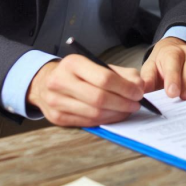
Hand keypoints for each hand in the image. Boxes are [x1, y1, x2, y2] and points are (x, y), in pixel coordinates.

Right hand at [27, 56, 143, 127]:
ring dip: (116, 114)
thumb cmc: (77, 73)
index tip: (138, 92)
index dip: (125, 88)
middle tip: (136, 104)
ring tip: (127, 110)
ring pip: (94, 113)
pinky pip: (87, 122)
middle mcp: (60, 81)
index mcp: (73, 63)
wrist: (45, 82)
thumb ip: (121, 73)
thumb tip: (140, 86)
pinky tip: (114, 115)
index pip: (104, 78)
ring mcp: (56, 101)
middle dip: (123, 103)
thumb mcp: (96, 65)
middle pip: (99, 98)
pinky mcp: (56, 118)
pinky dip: (105, 120)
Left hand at [141, 37, 185, 100]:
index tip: (171, 93)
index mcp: (170, 52)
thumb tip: (143, 92)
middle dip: (185, 82)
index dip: (172, 78)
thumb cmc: (160, 65)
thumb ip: (147, 80)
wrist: (172, 51)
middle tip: (182, 97)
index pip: (172, 63)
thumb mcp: (150, 69)